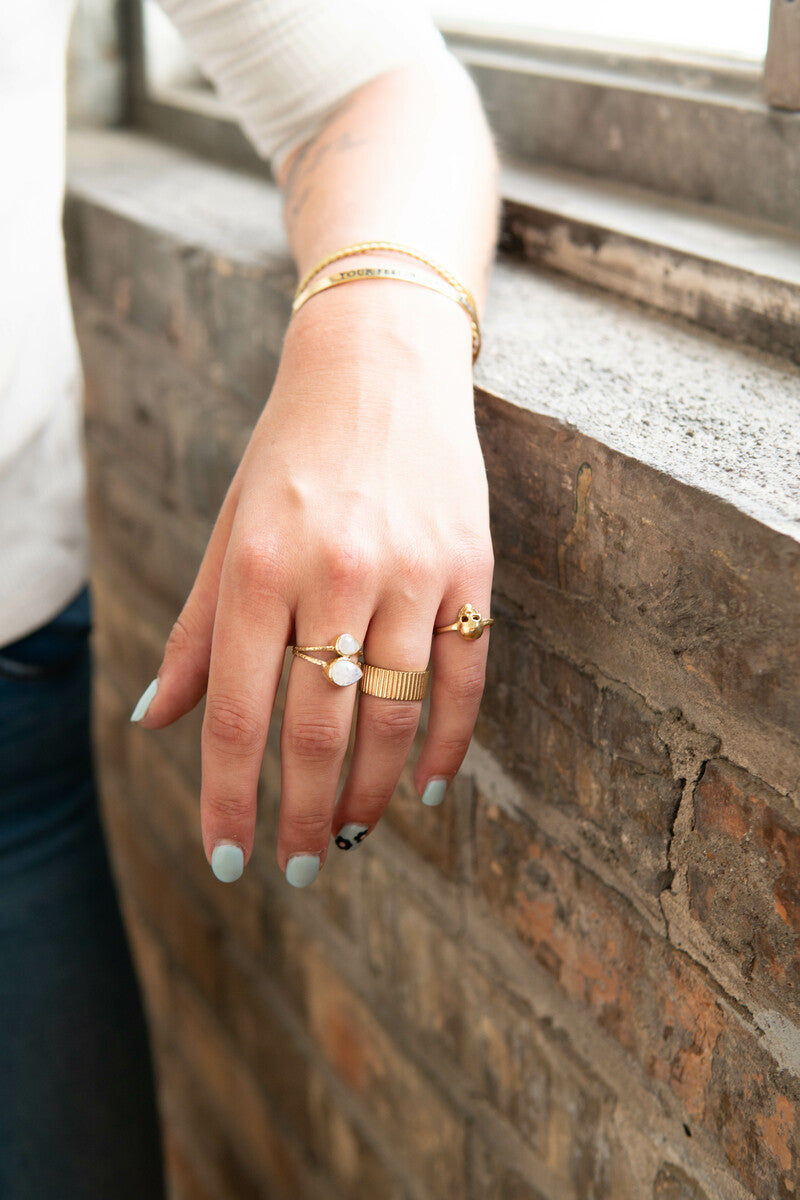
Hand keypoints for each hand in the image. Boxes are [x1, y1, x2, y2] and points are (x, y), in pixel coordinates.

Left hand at [131, 285, 493, 884]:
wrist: (381, 363)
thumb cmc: (290, 452)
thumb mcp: (230, 530)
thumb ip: (199, 631)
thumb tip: (156, 721)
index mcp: (261, 567)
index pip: (239, 714)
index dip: (229, 799)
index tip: (228, 861)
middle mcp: (335, 574)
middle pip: (318, 730)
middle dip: (303, 817)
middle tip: (297, 870)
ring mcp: (412, 573)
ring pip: (395, 716)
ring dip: (373, 794)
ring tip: (354, 835)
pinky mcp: (470, 569)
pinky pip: (466, 678)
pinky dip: (449, 744)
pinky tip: (429, 788)